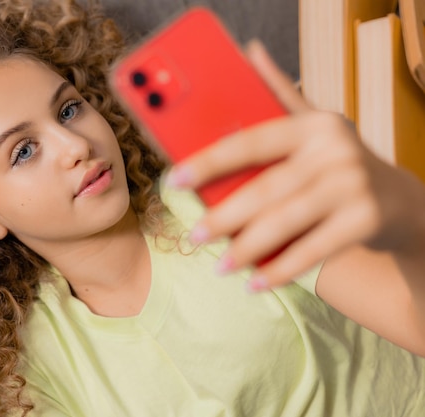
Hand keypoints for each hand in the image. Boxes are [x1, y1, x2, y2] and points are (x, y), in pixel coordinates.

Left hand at [167, 40, 424, 290]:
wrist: (401, 200)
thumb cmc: (339, 163)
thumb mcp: (314, 124)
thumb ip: (280, 93)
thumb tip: (249, 51)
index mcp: (311, 125)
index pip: (251, 142)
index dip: (209, 161)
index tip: (175, 179)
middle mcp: (333, 151)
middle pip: (265, 188)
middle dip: (224, 217)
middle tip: (194, 236)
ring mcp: (352, 185)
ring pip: (285, 222)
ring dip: (248, 250)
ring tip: (220, 267)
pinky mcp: (365, 220)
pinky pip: (312, 250)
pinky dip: (281, 270)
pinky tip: (256, 283)